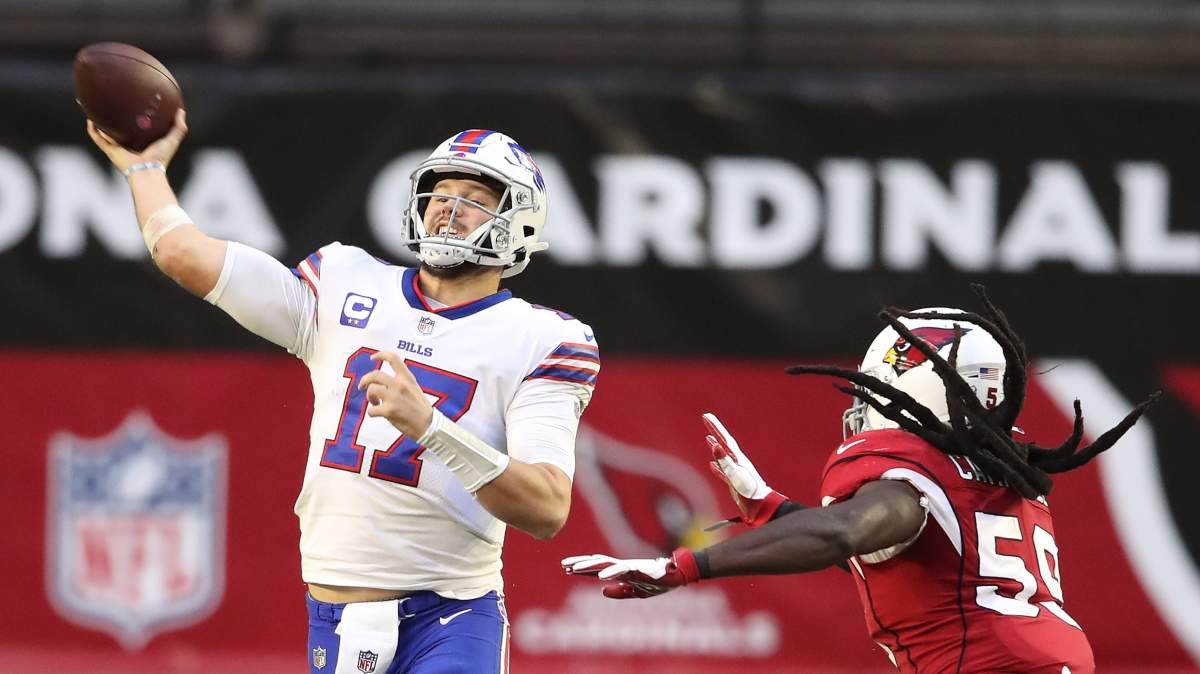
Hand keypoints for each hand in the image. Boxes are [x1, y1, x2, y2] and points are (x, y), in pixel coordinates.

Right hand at [86, 108, 187, 173]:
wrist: (148, 170)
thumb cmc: (161, 158)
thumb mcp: (172, 139)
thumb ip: (179, 126)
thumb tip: (181, 110)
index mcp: (141, 142)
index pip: (134, 129)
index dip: (131, 119)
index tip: (130, 105)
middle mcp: (128, 144)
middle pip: (117, 130)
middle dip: (112, 119)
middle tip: (109, 104)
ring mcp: (117, 148)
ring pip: (104, 133)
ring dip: (98, 122)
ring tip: (93, 108)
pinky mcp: (110, 151)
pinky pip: (98, 138)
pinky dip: (93, 130)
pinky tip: (90, 119)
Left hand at [358, 351, 434, 437]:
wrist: (428, 425)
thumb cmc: (421, 410)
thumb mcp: (415, 389)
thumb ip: (402, 383)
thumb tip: (386, 384)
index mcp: (407, 378)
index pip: (393, 359)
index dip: (380, 355)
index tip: (373, 358)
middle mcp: (400, 385)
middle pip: (375, 374)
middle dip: (365, 380)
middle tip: (362, 386)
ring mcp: (394, 397)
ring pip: (371, 389)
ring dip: (369, 397)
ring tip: (375, 403)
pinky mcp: (389, 411)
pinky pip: (371, 410)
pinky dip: (372, 412)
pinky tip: (378, 414)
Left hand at [561, 548, 699, 598]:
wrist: (677, 575)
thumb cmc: (659, 581)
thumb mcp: (637, 591)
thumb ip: (620, 592)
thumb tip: (602, 591)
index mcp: (621, 571)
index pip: (597, 568)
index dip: (582, 568)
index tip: (566, 568)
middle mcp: (622, 566)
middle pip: (597, 563)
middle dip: (580, 564)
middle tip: (563, 565)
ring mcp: (630, 566)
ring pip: (605, 564)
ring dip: (589, 566)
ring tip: (574, 568)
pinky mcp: (639, 568)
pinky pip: (623, 570)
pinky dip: (611, 572)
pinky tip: (601, 575)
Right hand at [702, 412, 785, 527]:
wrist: (761, 507)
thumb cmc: (750, 491)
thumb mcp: (735, 475)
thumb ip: (724, 460)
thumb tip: (715, 444)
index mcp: (738, 458)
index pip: (724, 438)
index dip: (715, 426)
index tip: (706, 416)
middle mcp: (737, 462)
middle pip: (724, 443)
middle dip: (715, 430)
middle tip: (706, 419)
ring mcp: (736, 472)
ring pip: (723, 456)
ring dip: (715, 446)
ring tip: (709, 438)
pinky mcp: (734, 482)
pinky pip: (723, 471)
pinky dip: (717, 466)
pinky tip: (711, 465)